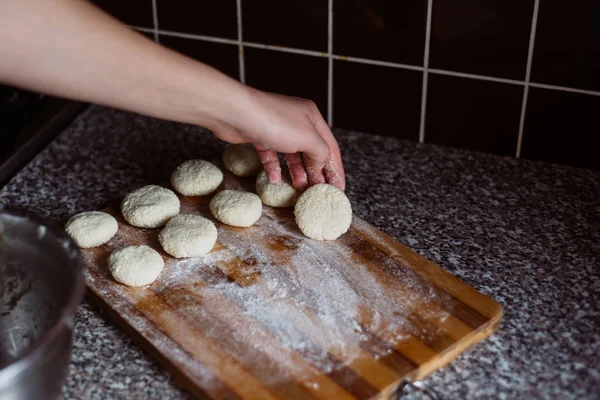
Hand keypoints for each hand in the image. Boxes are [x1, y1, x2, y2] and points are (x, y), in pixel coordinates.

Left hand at [207, 88, 344, 190]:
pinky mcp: (259, 136)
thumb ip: (320, 153)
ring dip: (297, 172)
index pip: (330, 146)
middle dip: (316, 171)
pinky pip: (271, 155)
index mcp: (312, 117)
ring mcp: (277, 128)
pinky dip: (275, 168)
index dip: (335, 168)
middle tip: (319, 191)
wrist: (235, 113)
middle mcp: (296, 120)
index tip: (338, 187)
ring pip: (292, 155)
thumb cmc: (274, 121)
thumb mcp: (307, 138)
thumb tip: (320, 166)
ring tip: (300, 188)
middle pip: (311, 150)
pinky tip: (275, 180)